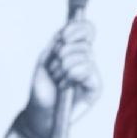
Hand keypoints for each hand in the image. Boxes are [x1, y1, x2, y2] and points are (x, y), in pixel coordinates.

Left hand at [18, 19, 100, 137]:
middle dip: (61, 54)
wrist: (40, 112)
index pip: (87, 28)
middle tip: (54, 70)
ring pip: (84, 54)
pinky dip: (72, 75)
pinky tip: (66, 86)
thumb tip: (71, 25)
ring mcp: (92, 72)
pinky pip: (88, 69)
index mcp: (75, 48)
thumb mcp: (46, 58)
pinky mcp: (96, 87)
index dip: (76, 28)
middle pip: (83, 42)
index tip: (62, 36)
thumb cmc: (42, 87)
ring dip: (63, 67)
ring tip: (58, 80)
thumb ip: (59, 40)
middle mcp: (87, 58)